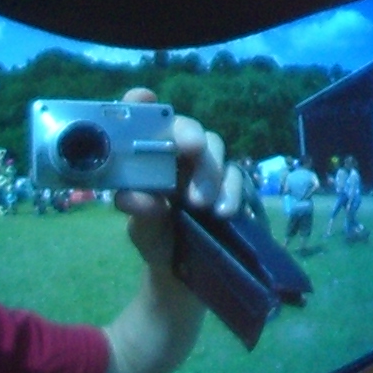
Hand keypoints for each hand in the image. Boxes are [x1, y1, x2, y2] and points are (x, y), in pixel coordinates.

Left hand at [111, 90, 234, 270]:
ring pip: (215, 147)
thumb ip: (139, 212)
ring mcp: (210, 168)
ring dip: (211, 170)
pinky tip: (225, 212)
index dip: (140, 105)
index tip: (143, 98)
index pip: (144, 122)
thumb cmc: (159, 240)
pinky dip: (232, 192)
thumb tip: (133, 197)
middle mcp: (180, 155)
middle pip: (187, 128)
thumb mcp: (144, 231)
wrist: (187, 274)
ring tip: (202, 204)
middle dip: (189, 134)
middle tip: (191, 148)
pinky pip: (238, 177)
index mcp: (151, 158)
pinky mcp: (236, 186)